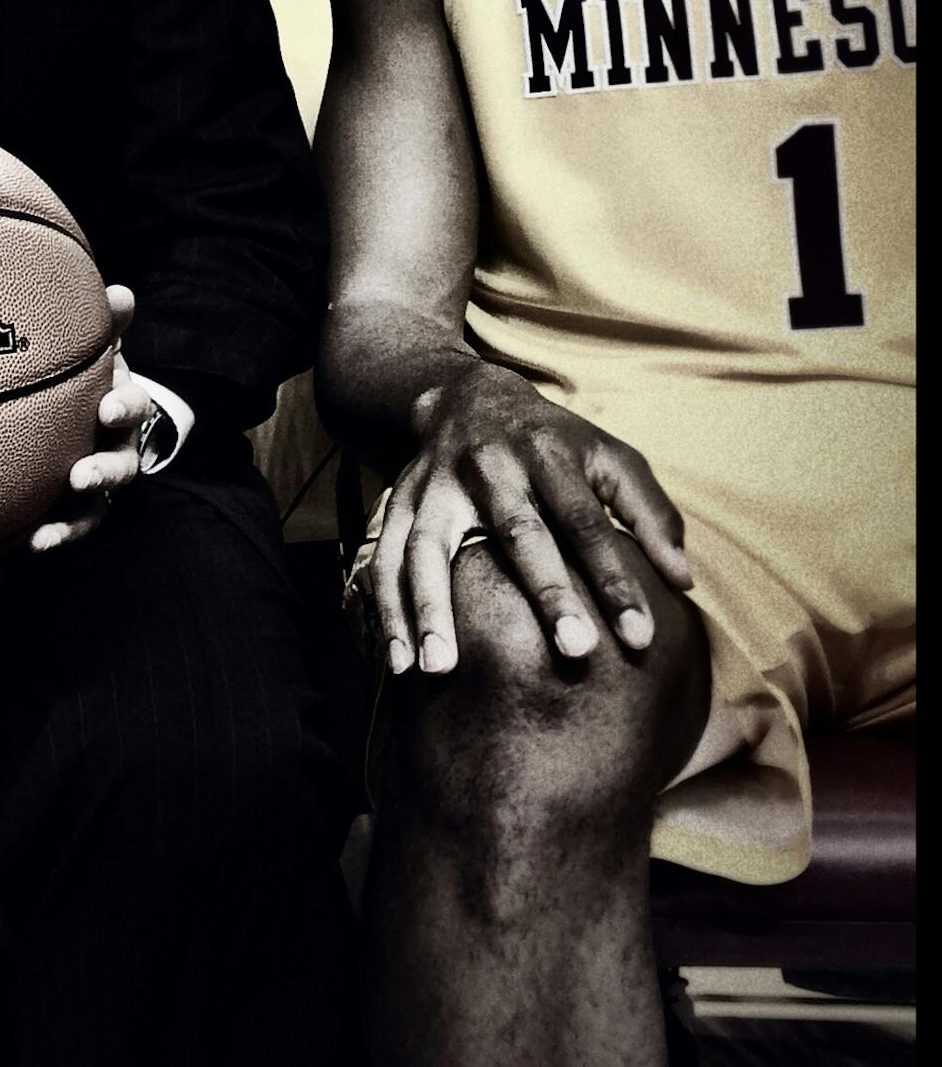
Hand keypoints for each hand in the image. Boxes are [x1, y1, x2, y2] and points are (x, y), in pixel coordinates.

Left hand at [30, 285, 148, 554]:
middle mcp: (115, 453)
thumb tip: (122, 292)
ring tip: (41, 541)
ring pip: (89, 513)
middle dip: (102, 473)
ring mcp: (91, 488)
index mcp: (121, 411)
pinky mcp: (65, 514)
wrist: (88, 416)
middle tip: (81, 477)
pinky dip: (30, 549)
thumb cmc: (88, 376)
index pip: (132, 408)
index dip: (123, 409)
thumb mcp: (98, 346)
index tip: (105, 409)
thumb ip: (107, 324)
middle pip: (119, 469)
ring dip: (68, 528)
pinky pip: (51, 534)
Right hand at [362, 365, 693, 677]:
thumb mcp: (608, 456)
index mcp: (547, 452)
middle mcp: (489, 465)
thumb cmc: (551, 441)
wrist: (462, 396)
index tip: (640, 638)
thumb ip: (649, 512)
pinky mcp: (399, 502)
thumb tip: (683, 583)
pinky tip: (399, 662)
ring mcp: (435, 484)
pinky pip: (383, 557)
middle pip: (518, 531)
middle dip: (546, 592)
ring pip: (427, 546)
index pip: (586, 520)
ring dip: (430, 607)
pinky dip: (387, 608)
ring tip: (440, 670)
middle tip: (574, 652)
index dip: (614, 578)